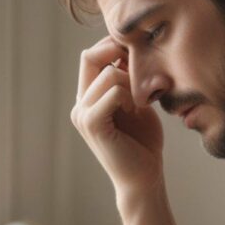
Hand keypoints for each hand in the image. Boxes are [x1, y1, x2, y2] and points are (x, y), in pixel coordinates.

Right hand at [70, 36, 164, 196]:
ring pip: (107, 73)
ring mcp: (83, 114)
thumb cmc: (144, 142)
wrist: (144, 177)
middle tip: (143, 70)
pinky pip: (112, 92)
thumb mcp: (137, 102)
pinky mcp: (92, 123)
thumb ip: (129, 79)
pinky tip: (137, 110)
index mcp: (88, 97)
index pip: (91, 55)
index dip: (113, 46)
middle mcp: (80, 104)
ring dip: (131, 81)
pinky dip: (129, 96)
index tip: (139, 56)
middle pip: (90, 56)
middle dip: (118, 54)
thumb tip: (131, 48)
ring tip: (141, 102)